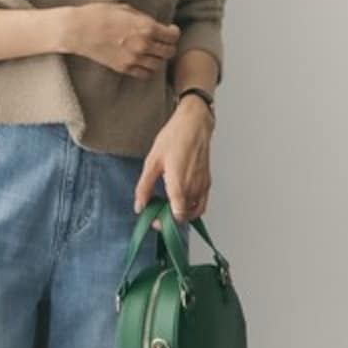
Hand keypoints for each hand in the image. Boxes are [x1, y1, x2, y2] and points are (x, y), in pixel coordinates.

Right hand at [64, 2, 179, 76]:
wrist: (79, 30)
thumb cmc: (99, 15)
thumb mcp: (126, 9)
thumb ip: (143, 19)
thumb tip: (154, 25)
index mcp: (147, 27)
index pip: (173, 36)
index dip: (174, 33)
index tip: (170, 31)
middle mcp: (144, 45)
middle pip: (169, 52)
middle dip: (168, 46)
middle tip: (163, 42)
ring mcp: (134, 59)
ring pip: (159, 65)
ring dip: (158, 59)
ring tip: (153, 53)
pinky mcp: (124, 68)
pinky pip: (145, 74)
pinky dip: (147, 70)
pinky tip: (143, 62)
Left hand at [133, 100, 213, 225]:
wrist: (194, 123)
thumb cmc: (174, 138)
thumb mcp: (152, 161)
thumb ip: (145, 187)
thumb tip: (139, 206)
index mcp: (179, 184)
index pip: (177, 216)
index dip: (165, 223)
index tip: (155, 220)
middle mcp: (194, 187)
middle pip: (184, 216)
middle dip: (170, 219)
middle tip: (158, 212)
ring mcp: (202, 185)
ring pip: (194, 212)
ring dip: (181, 214)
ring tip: (168, 206)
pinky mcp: (207, 182)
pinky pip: (202, 204)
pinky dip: (192, 208)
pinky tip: (180, 200)